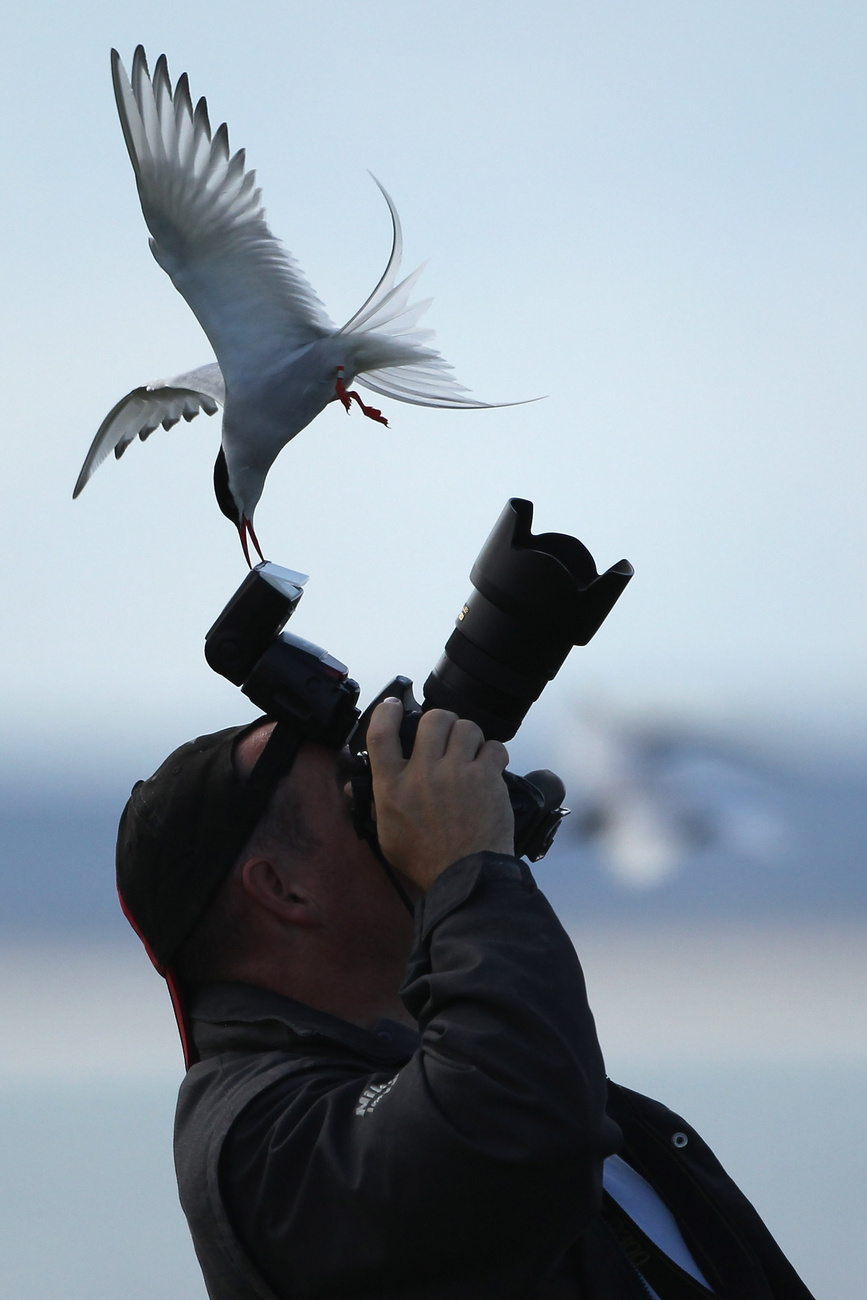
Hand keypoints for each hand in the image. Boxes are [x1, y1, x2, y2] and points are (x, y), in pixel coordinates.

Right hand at [365, 701, 514, 892]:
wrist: (465, 878)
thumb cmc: (425, 860)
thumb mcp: (387, 834)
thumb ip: (373, 804)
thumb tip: (352, 787)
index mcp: (392, 787)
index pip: (381, 734)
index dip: (386, 712)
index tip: (394, 705)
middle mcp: (422, 774)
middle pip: (432, 719)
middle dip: (441, 721)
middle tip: (445, 734)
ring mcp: (456, 773)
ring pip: (466, 727)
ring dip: (468, 736)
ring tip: (469, 752)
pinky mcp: (486, 778)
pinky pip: (493, 746)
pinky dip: (493, 753)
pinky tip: (489, 767)